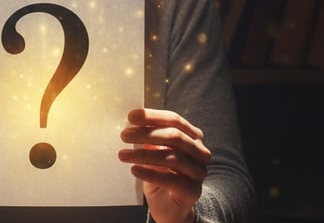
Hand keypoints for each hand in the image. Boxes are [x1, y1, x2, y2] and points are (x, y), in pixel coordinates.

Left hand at [118, 108, 209, 222]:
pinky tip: (134, 170)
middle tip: (124, 135)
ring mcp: (198, 172)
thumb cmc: (163, 175)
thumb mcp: (155, 152)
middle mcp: (200, 152)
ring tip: (123, 155)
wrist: (172, 208)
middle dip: (146, 133)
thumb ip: (150, 138)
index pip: (174, 120)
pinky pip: (171, 180)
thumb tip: (131, 123)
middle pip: (174, 136)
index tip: (131, 116)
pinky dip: (150, 173)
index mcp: (193, 137)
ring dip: (143, 155)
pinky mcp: (193, 191)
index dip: (153, 116)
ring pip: (172, 157)